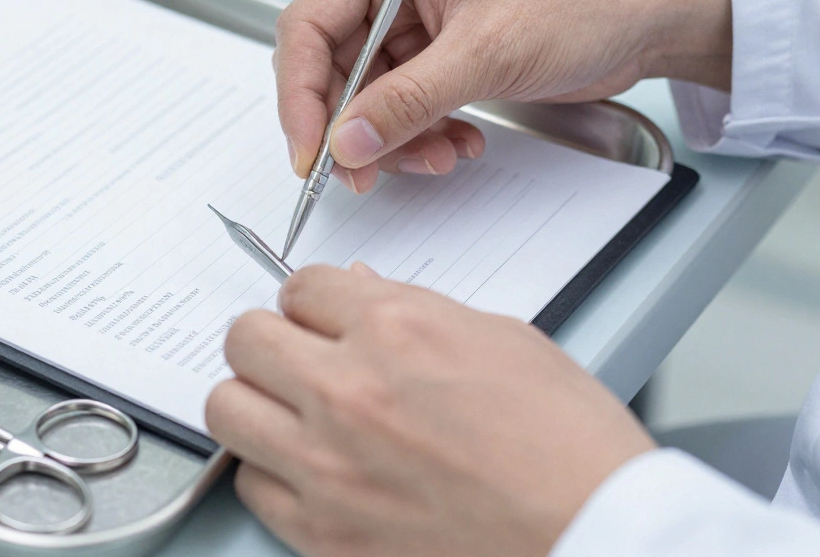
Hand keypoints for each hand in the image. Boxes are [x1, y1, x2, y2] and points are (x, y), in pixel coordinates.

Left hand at [206, 264, 655, 556]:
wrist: (593, 536)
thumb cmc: (568, 446)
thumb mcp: (503, 341)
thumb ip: (414, 310)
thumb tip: (357, 292)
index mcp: (397, 329)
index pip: (300, 287)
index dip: (313, 302)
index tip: (322, 318)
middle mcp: (348, 391)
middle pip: (246, 338)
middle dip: (270, 340)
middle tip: (297, 356)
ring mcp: (327, 466)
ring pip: (226, 407)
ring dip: (254, 401)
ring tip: (291, 412)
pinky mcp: (322, 532)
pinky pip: (250, 484)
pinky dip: (271, 472)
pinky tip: (310, 470)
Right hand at [275, 0, 731, 191]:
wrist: (653, 11)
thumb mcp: (486, 52)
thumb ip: (406, 102)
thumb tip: (345, 143)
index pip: (310, 25)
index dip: (300, 95)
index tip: (310, 153)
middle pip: (331, 68)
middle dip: (351, 128)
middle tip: (361, 176)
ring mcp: (415, 21)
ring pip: (367, 98)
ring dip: (392, 140)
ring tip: (437, 157)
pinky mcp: (440, 55)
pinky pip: (403, 107)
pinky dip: (420, 136)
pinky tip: (456, 144)